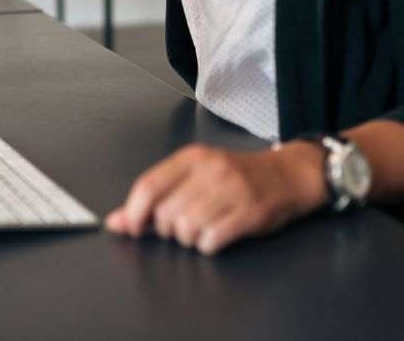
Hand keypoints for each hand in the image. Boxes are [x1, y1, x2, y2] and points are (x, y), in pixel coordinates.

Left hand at [104, 142, 326, 254]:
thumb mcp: (194, 175)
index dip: (134, 213)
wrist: (287, 174)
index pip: (148, 186)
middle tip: (181, 226)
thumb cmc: (236, 176)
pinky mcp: (250, 212)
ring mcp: (232, 190)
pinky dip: (208, 246)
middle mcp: (210, 170)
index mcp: (192, 158)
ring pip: (187, 228)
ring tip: (201, 230)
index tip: (133, 227)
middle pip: (165, 213)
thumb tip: (116, 222)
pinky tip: (216, 237)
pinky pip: (212, 240)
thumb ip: (155, 196)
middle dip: (167, 229)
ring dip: (188, 239)